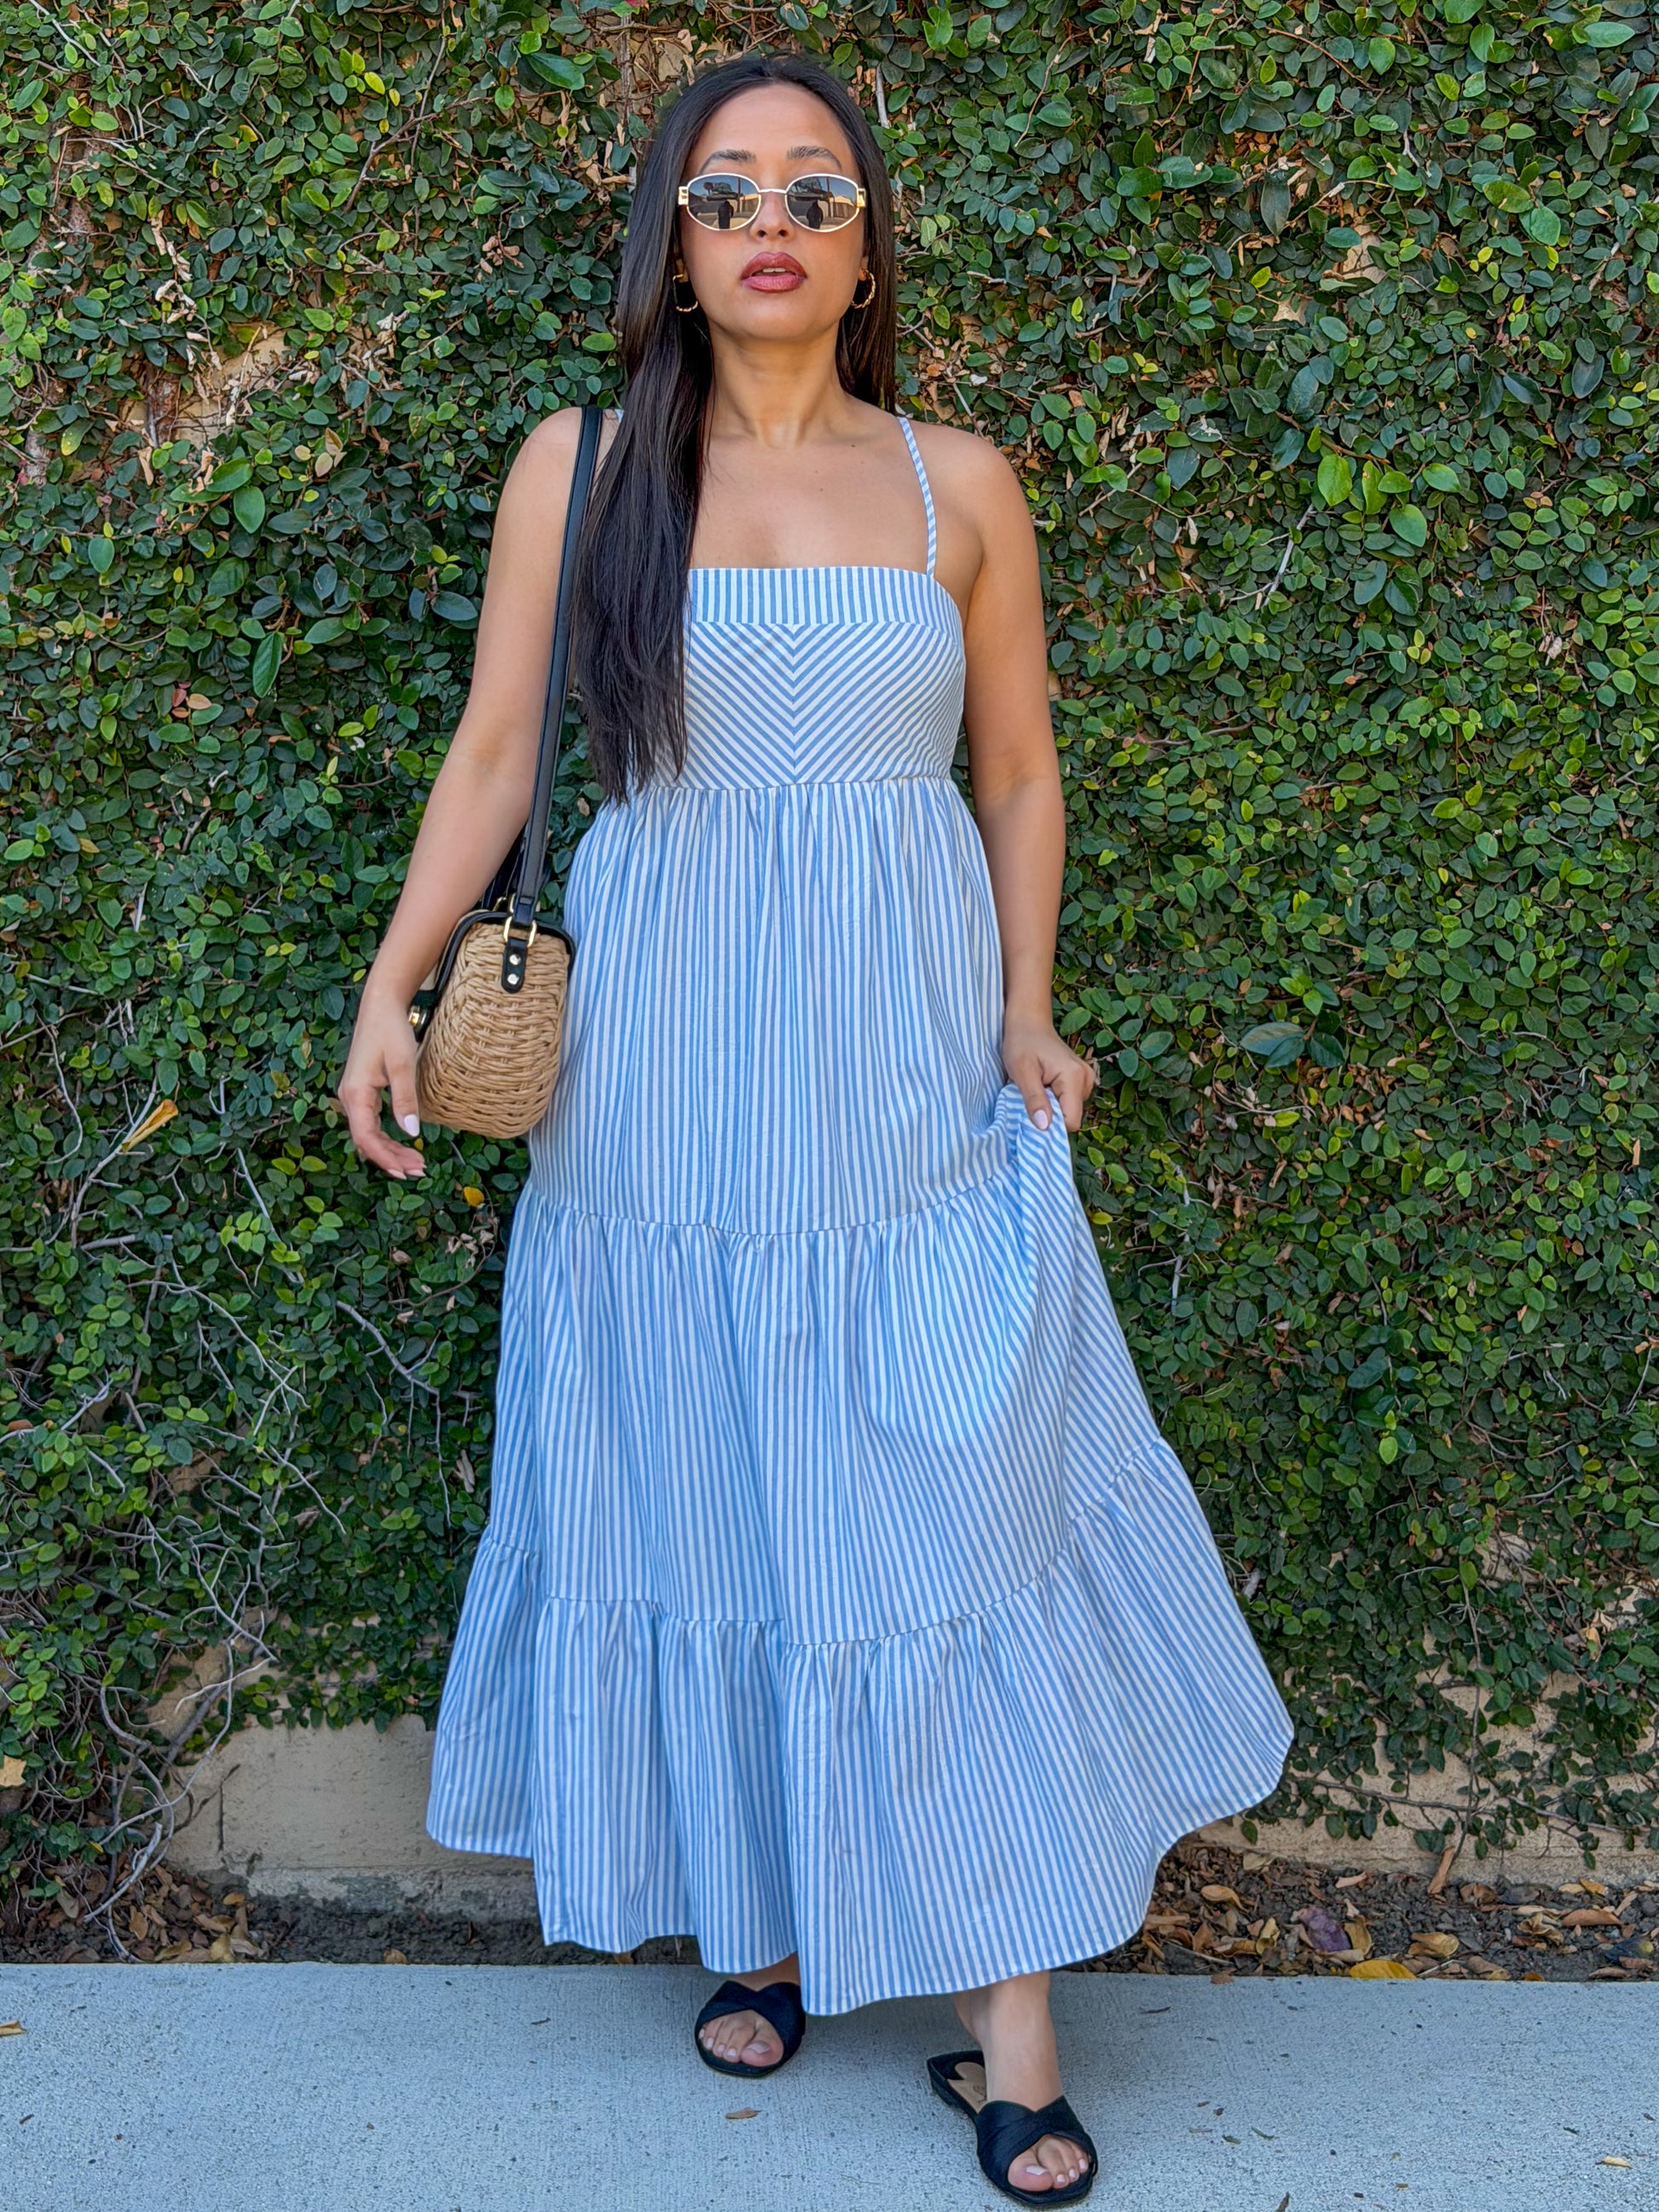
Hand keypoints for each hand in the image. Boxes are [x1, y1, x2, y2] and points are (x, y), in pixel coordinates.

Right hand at [336, 983, 427, 1179]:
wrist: (380, 1006)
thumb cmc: (391, 1031)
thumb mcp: (403, 1064)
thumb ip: (405, 1099)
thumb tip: (412, 1132)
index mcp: (355, 1094)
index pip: (366, 1137)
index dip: (385, 1158)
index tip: (407, 1171)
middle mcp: (349, 1098)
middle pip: (366, 1140)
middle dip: (392, 1159)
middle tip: (420, 1171)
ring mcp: (353, 1096)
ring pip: (368, 1133)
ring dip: (390, 1150)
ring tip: (415, 1163)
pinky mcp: (361, 1092)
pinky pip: (370, 1123)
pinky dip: (386, 1137)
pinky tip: (402, 1145)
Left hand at [1001, 1011, 1096, 1134]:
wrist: (1029, 1022)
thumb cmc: (1022, 1043)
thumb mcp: (1022, 1072)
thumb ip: (1034, 1100)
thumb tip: (1044, 1127)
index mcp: (1074, 1077)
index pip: (1071, 1120)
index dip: (1052, 1125)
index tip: (1032, 1115)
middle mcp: (1086, 1078)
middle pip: (1072, 1116)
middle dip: (1051, 1114)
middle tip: (1031, 1097)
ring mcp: (1086, 1078)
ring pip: (1070, 1110)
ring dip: (1052, 1106)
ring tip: (1037, 1087)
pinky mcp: (1082, 1079)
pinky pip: (1070, 1101)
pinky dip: (1055, 1099)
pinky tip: (1044, 1085)